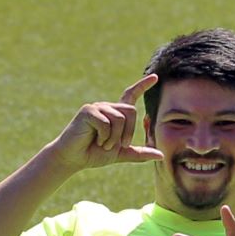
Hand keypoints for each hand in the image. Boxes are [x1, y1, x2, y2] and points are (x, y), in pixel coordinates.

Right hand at [48, 74, 164, 170]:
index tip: (155, 77)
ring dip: (115, 138)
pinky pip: (106, 122)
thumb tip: (160, 155)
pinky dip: (104, 136)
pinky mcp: (88, 111)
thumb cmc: (94, 154)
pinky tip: (96, 141)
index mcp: (115, 114)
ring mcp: (97, 107)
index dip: (142, 86)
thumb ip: (140, 153)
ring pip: (120, 118)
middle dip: (129, 132)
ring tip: (104, 144)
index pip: (130, 95)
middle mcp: (107, 107)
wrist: (74, 158)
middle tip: (120, 145)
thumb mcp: (121, 154)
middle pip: (131, 111)